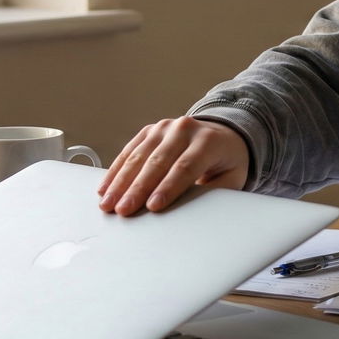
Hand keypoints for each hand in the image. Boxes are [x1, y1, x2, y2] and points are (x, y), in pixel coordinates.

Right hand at [97, 117, 249, 214]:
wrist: (223, 135)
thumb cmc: (227, 162)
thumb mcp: (232, 178)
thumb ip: (215, 192)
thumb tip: (193, 211)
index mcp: (208, 141)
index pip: (185, 167)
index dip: (168, 188)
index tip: (153, 207)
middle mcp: (184, 129)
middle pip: (157, 161)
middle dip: (138, 188)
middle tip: (124, 210)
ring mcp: (164, 128)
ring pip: (138, 155)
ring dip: (121, 181)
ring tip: (108, 204)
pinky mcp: (149, 131)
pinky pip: (129, 151)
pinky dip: (116, 170)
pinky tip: (106, 187)